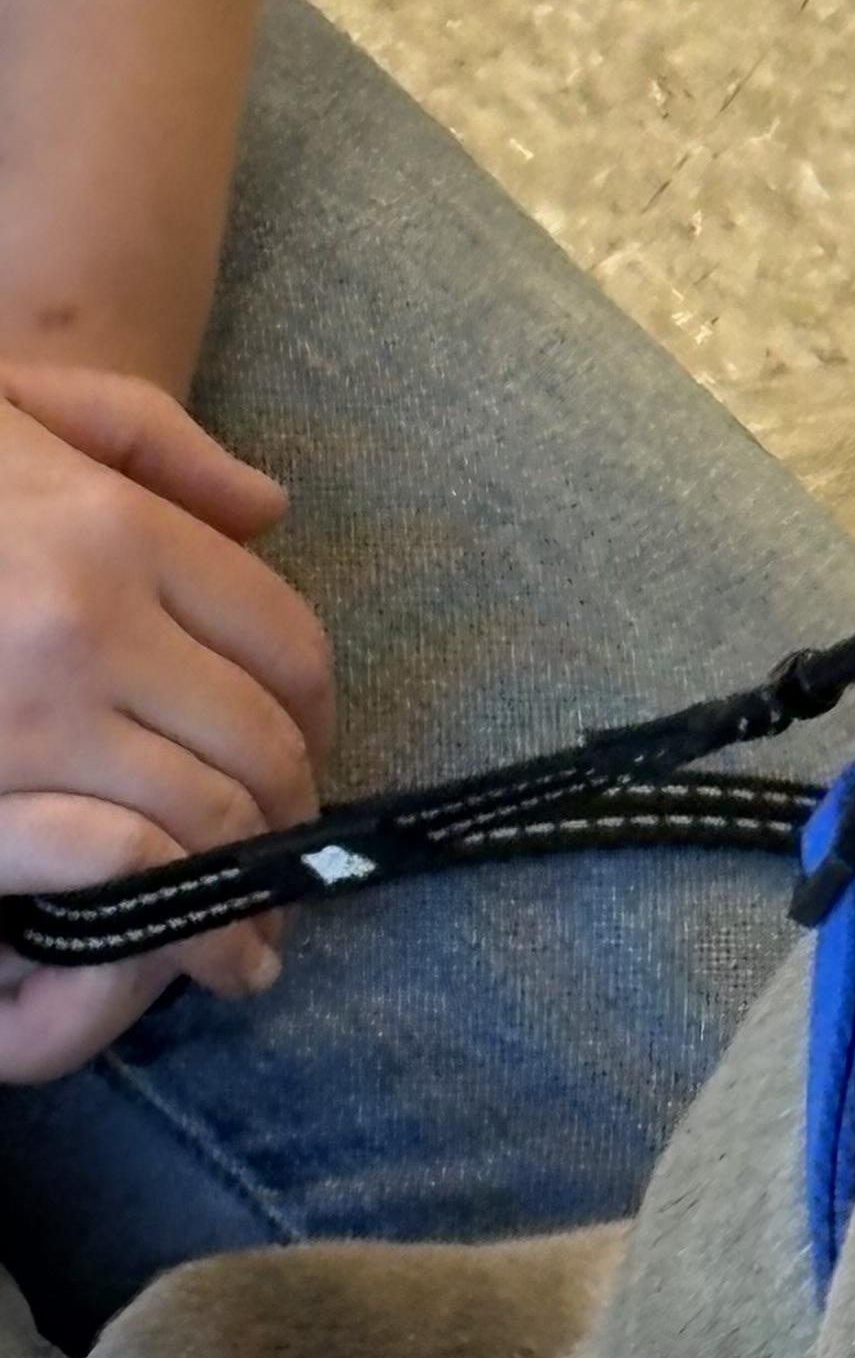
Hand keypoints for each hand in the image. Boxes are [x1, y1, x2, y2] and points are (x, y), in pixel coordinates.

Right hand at [0, 363, 333, 1082]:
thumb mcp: (14, 410)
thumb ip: (148, 446)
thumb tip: (271, 512)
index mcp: (112, 530)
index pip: (288, 644)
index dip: (321, 713)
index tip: (311, 750)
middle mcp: (85, 622)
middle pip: (264, 742)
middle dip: (293, 812)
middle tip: (289, 852)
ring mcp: (25, 715)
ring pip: (208, 817)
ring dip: (250, 882)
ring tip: (256, 919)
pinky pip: (116, 864)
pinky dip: (173, 912)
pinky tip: (191, 948)